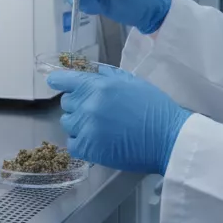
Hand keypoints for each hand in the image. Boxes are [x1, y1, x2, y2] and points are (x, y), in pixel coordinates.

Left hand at [48, 65, 190, 174]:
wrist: (167, 138)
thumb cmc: (154, 108)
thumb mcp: (133, 82)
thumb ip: (109, 76)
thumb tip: (94, 73)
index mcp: (98, 86)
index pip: (64, 80)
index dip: (59, 81)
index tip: (56, 82)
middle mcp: (88, 105)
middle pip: (67, 103)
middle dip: (78, 104)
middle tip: (96, 110)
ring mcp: (86, 128)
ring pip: (68, 123)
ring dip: (79, 124)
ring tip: (99, 128)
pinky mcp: (88, 149)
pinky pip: (72, 143)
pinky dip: (81, 142)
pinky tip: (96, 141)